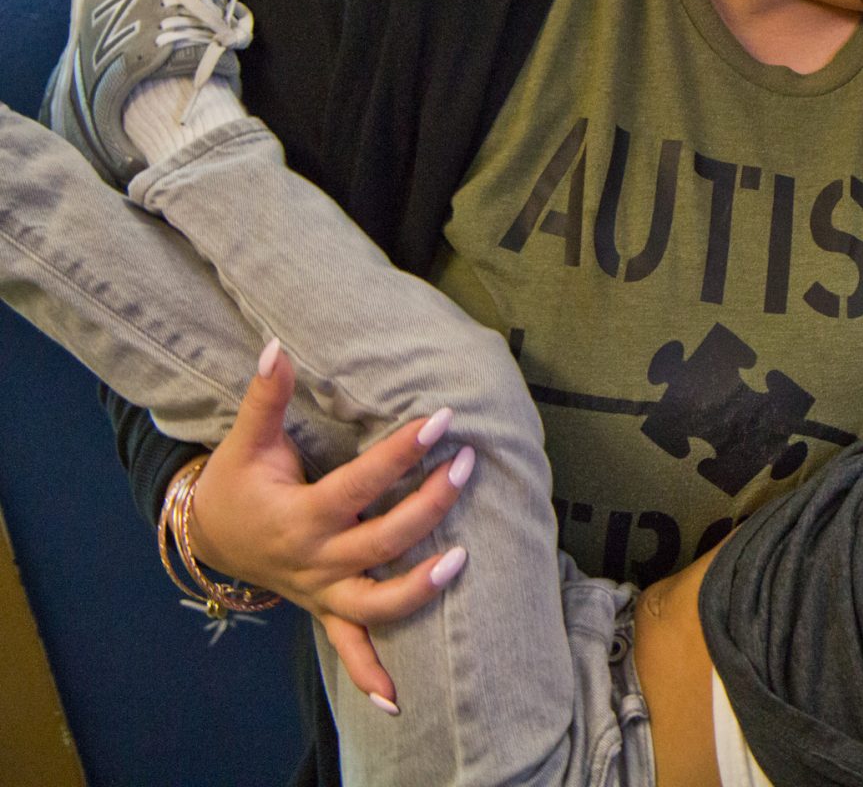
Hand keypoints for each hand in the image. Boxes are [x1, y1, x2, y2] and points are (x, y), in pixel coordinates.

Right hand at [187, 341, 472, 705]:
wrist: (208, 539)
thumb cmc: (238, 484)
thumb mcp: (246, 441)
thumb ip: (267, 397)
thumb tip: (276, 346)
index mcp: (300, 515)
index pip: (360, 483)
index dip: (401, 452)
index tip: (442, 420)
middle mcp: (315, 560)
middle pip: (382, 540)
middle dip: (429, 505)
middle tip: (469, 465)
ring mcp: (323, 592)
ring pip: (377, 602)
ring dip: (420, 588)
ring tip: (463, 558)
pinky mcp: (328, 612)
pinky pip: (351, 650)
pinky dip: (372, 676)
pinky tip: (401, 702)